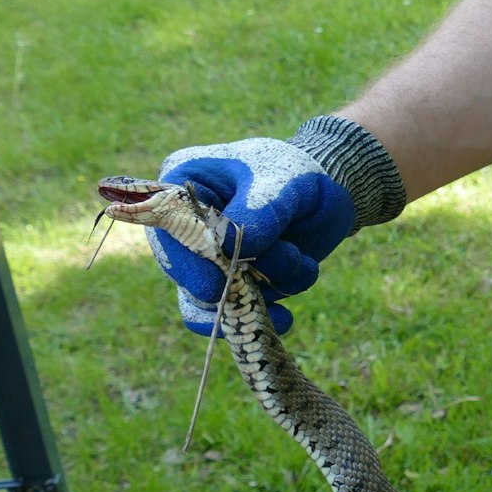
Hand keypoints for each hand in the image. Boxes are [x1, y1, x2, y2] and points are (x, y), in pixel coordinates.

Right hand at [150, 116, 404, 334]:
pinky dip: (260, 318)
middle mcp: (182, 229)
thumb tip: (226, 248)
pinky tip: (285, 317)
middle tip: (286, 255)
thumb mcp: (282, 179)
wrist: (324, 195)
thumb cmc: (293, 173)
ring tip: (301, 262)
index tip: (228, 266)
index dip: (193, 255)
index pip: (167, 229)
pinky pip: (231, 318)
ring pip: (214, 300)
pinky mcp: (229, 286)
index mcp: (179, 187)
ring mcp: (204, 262)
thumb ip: (258, 209)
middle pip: (187, 274)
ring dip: (262, 292)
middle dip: (239, 275)